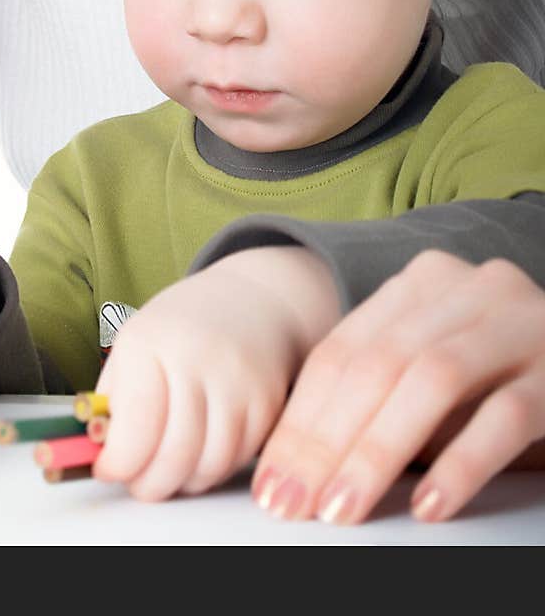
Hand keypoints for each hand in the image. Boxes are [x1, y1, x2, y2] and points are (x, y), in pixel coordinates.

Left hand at [93, 247, 339, 500]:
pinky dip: (215, 470)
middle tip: (137, 482)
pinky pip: (238, 460)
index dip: (117, 463)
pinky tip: (201, 454)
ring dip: (182, 482)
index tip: (108, 469)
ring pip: (208, 466)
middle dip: (147, 484)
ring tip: (168, 470)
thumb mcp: (135, 344)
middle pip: (173, 455)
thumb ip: (114, 398)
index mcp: (151, 341)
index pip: (134, 426)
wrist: (254, 301)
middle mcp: (198, 358)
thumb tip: (96, 453)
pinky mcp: (269, 402)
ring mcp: (239, 381)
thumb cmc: (182, 328)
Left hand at [252, 250, 544, 523]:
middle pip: (377, 364)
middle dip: (326, 441)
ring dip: (377, 452)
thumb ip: (380, 389)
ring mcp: (520, 323)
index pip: (342, 351)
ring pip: (430, 381)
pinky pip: (503, 417)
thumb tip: (300, 461)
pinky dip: (459, 463)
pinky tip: (428, 505)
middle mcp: (470, 289)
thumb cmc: (505, 376)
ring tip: (343, 508)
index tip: (272, 480)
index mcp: (424, 283)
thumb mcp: (435, 368)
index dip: (301, 419)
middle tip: (294, 503)